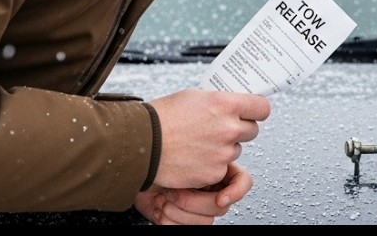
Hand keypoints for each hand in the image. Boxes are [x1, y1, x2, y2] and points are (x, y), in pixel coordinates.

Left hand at [134, 162, 253, 224]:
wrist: (133, 171)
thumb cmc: (155, 157)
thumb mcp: (183, 149)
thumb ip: (205, 150)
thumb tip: (220, 158)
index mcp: (218, 169)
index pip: (243, 182)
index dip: (236, 192)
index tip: (221, 198)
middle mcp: (211, 189)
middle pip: (221, 206)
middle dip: (194, 201)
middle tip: (176, 190)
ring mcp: (198, 206)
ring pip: (205, 220)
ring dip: (180, 210)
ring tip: (166, 197)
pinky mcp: (183, 219)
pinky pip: (184, 227)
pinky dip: (169, 218)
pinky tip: (161, 206)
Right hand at [149, 89, 270, 190]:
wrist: (142, 144)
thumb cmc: (162, 118)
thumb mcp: (195, 96)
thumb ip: (219, 101)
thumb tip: (232, 103)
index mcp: (226, 104)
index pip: (262, 108)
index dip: (257, 110)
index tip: (254, 112)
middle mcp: (229, 128)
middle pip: (252, 130)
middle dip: (240, 129)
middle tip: (221, 129)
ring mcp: (223, 152)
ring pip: (236, 150)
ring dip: (224, 148)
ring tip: (200, 142)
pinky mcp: (214, 172)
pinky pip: (222, 167)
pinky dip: (211, 165)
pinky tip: (194, 157)